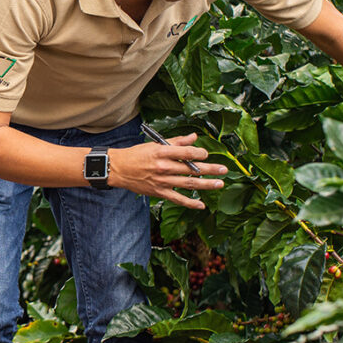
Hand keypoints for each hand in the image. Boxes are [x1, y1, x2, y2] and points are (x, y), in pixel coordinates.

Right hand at [108, 134, 226, 209]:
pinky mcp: (159, 192)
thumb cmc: (136, 154)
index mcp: (162, 153)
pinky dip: (190, 203)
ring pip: (188, 184)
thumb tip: (194, 137)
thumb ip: (176, 142)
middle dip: (210, 169)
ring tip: (220, 183)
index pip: (186, 153)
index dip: (199, 154)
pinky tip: (202, 205)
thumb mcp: (155, 144)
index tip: (207, 154)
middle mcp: (163, 168)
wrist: (118, 169)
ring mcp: (162, 182)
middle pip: (191, 169)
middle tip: (224, 169)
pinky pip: (178, 199)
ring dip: (206, 185)